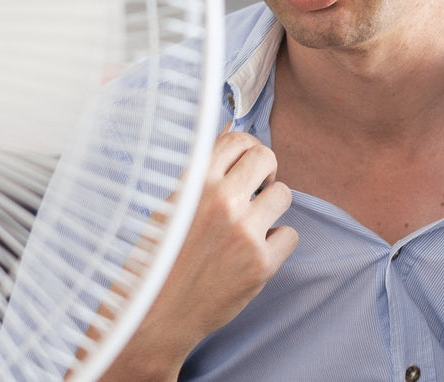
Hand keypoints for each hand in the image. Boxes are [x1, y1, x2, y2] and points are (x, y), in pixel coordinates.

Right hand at [98, 128, 297, 381]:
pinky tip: (254, 251)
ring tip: (251, 222)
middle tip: (256, 187)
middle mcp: (223, 201)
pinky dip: (276, 242)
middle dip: (263, 170)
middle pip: (266, 158)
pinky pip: (290, 234)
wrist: (154, 317)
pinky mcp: (261, 264)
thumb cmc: (158, 258)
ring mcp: (245, 232)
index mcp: (196, 182)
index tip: (245, 163)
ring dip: (271, 205)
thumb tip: (230, 126)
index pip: (238, 140)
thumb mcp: (171, 204)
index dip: (246, 149)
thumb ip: (203, 168)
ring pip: (283, 194)